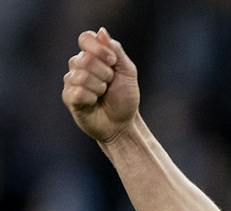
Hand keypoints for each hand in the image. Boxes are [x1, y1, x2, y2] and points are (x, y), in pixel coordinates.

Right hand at [61, 27, 138, 143]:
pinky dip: (91, 98)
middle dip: (105, 74)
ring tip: (103, 95)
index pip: (85, 38)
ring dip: (99, 88)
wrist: (123, 124)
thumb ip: (116, 51)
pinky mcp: (68, 97)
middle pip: (85, 59)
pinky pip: (77, 91)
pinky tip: (94, 102)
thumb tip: (101, 32)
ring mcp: (71, 80)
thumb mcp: (127, 72)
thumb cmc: (124, 97)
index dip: (99, 49)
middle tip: (110, 84)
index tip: (112, 62)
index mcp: (92, 55)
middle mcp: (78, 65)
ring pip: (81, 76)